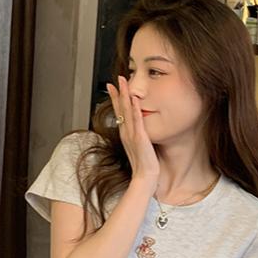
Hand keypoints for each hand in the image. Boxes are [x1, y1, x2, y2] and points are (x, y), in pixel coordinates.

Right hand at [107, 75, 160, 192]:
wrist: (145, 178)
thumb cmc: (143, 164)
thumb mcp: (136, 147)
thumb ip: (135, 136)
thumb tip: (135, 128)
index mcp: (125, 134)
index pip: (119, 112)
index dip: (115, 99)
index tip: (112, 87)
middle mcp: (126, 133)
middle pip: (120, 109)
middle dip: (118, 93)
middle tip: (116, 80)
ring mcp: (132, 135)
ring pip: (127, 111)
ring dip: (125, 96)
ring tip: (123, 83)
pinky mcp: (140, 138)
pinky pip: (137, 121)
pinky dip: (135, 109)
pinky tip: (134, 99)